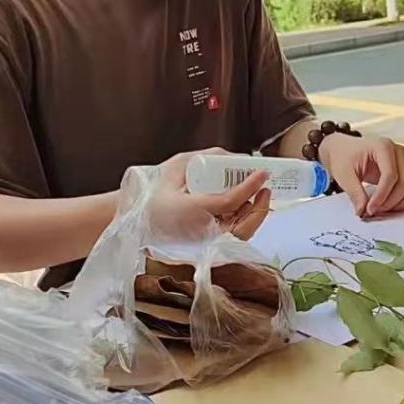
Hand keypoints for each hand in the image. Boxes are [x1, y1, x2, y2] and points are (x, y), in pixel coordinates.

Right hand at [150, 149, 271, 240]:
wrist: (138, 219)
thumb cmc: (154, 192)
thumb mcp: (177, 166)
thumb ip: (207, 157)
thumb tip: (236, 157)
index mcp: (191, 210)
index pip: (229, 202)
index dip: (249, 187)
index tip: (262, 173)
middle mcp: (200, 231)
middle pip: (241, 227)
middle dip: (259, 207)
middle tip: (265, 188)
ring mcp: (204, 242)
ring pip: (240, 235)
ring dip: (254, 215)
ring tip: (257, 195)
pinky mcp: (207, 246)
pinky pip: (233, 236)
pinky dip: (244, 222)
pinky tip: (245, 207)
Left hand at [318, 134, 403, 217]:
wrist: (343, 151)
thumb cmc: (343, 156)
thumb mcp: (345, 175)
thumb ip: (355, 194)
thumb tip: (363, 211)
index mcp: (382, 146)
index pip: (390, 175)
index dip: (382, 196)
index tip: (370, 209)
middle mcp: (397, 152)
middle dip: (389, 201)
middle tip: (373, 211)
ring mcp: (403, 161)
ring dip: (399, 203)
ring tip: (381, 209)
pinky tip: (389, 206)